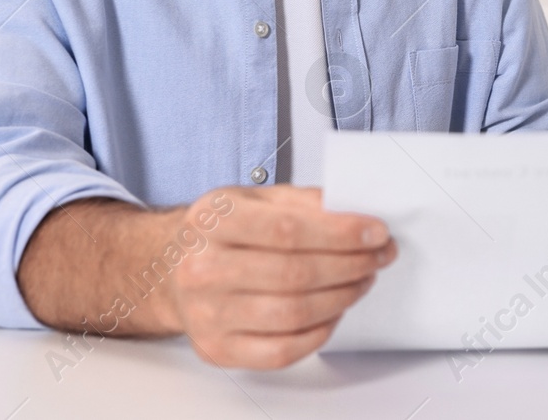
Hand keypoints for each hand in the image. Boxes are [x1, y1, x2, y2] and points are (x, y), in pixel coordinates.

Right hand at [165, 186, 394, 368]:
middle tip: (378, 256)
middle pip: (295, 274)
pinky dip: (319, 332)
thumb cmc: (219, 232)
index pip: (288, 230)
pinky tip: (333, 311)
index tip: (375, 232)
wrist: (169, 269)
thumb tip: (354, 212)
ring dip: (341, 297)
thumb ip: (303, 202)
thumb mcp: (254, 198)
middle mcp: (203, 268)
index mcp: (213, 220)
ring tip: (361, 280)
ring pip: (293, 314)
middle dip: (350, 264)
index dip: (340, 233)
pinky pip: (282, 350)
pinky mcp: (217, 349)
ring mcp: (207, 314)